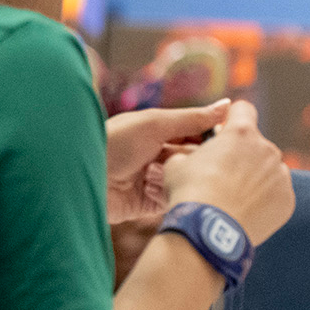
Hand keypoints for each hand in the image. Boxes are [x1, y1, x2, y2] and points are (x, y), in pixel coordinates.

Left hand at [104, 101, 230, 222]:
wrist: (76, 178)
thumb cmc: (112, 142)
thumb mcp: (155, 123)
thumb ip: (193, 118)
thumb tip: (229, 105)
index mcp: (158, 131)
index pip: (197, 133)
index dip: (213, 136)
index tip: (233, 140)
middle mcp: (157, 155)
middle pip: (194, 158)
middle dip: (200, 160)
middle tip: (211, 163)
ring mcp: (153, 180)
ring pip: (186, 180)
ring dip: (186, 178)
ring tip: (183, 177)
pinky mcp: (147, 205)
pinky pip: (172, 200)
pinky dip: (174, 196)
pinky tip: (171, 192)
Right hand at [159, 101, 294, 244]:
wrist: (209, 231)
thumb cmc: (190, 193)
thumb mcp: (176, 165)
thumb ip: (189, 152)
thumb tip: (189, 156)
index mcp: (241, 133)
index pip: (243, 109)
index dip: (233, 118)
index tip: (225, 130)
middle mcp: (267, 149)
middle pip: (257, 145)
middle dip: (243, 156)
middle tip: (224, 176)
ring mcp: (281, 175)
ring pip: (269, 171)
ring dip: (256, 179)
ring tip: (234, 199)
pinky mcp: (287, 199)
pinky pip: (277, 194)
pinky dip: (264, 201)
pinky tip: (245, 212)